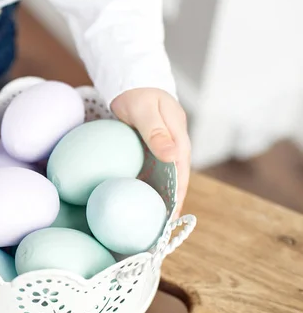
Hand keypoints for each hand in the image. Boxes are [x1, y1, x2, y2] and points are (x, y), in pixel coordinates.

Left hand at [110, 88, 190, 217]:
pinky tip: (137, 202)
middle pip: (176, 181)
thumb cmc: (138, 94)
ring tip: (150, 222)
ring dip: (159, 199)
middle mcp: (174, 147)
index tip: (171, 217)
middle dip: (171, 204)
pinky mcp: (151, 151)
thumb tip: (172, 156)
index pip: (181, 175)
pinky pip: (152, 173)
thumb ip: (156, 132)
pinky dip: (147, 188)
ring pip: (164, 180)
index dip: (178, 197)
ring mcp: (163, 150)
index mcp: (178, 139)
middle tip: (161, 230)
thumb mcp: (145, 110)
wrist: (132, 82)